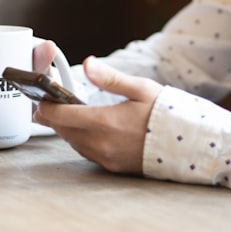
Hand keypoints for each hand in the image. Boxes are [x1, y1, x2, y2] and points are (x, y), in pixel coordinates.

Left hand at [33, 56, 161, 174]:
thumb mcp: (140, 88)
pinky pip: (87, 153)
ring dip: (67, 129)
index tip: (41, 98)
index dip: (45, 106)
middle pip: (63, 130)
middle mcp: (101, 144)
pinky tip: (87, 130)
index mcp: (105, 122)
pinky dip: (81, 140)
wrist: (189, 144)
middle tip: (48, 105)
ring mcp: (106, 158)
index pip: (60, 116)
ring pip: (73, 142)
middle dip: (53, 117)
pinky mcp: (112, 167)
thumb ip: (109, 78)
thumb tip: (88, 63)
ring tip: (66, 115)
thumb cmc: (166, 113)